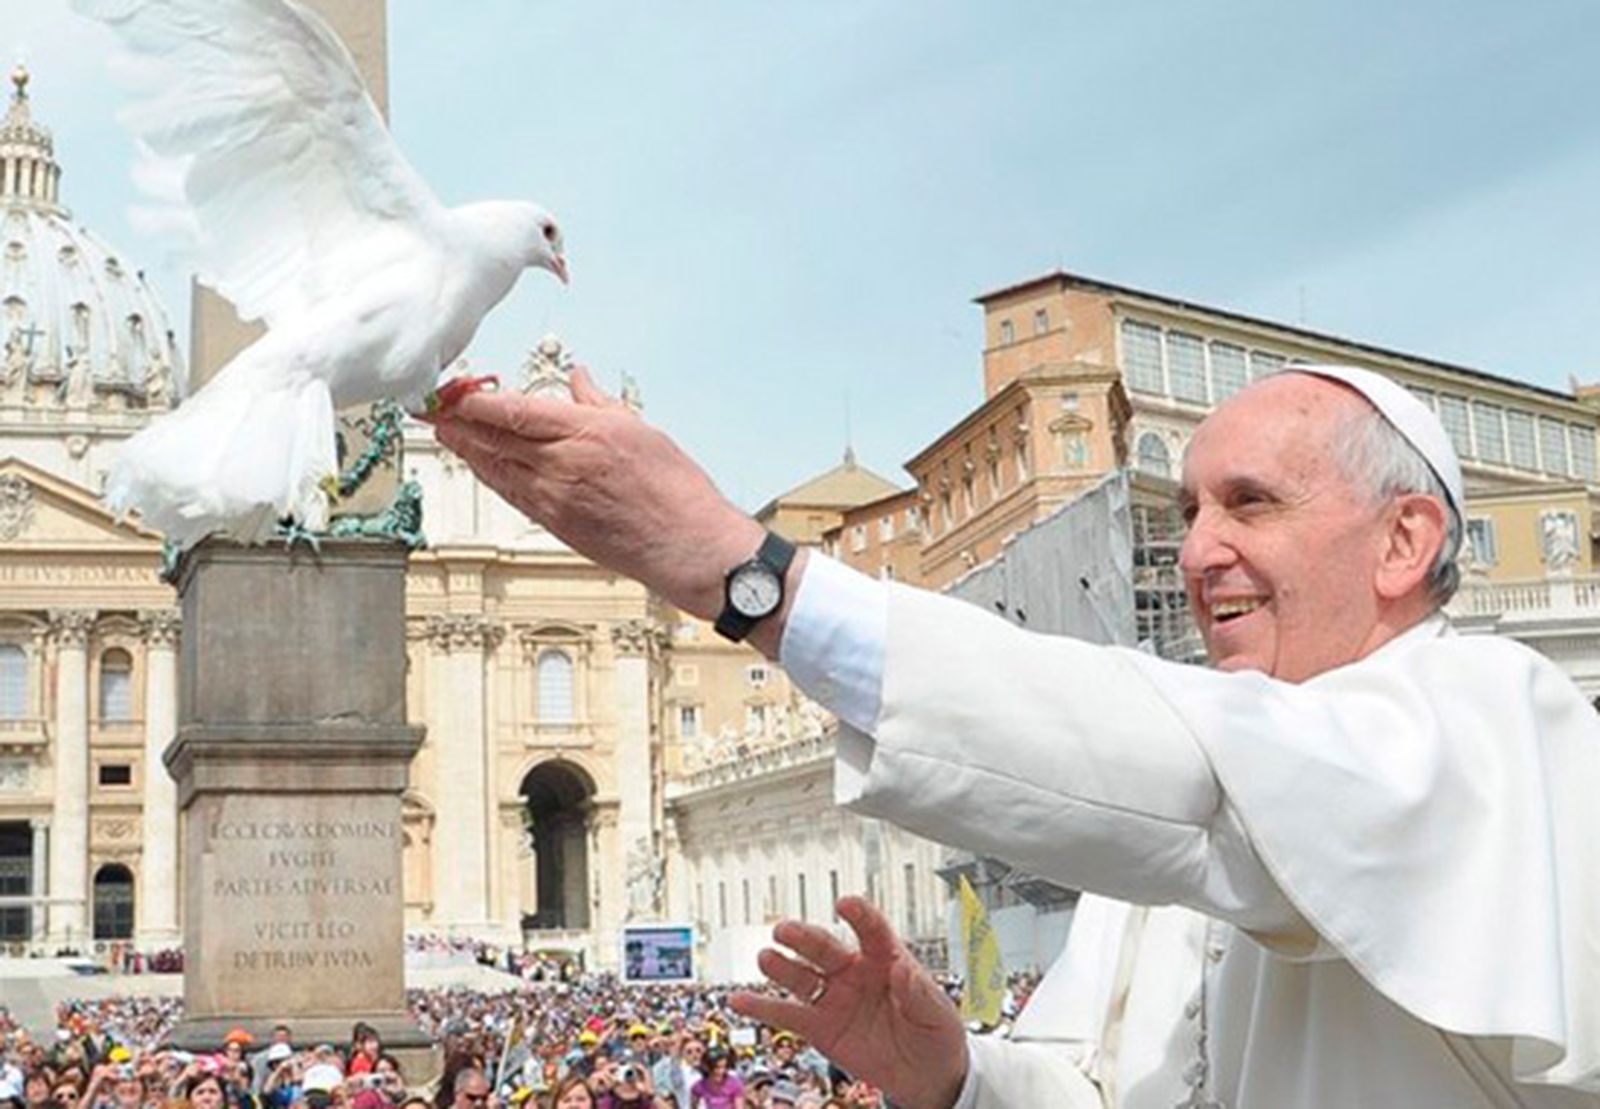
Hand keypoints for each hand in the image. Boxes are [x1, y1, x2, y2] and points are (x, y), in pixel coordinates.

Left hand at [430, 369, 766, 625]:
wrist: (689, 547)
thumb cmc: (676, 491)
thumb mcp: (640, 429)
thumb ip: (598, 402)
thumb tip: (578, 378)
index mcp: (584, 434)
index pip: (511, 411)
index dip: (471, 400)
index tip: (449, 388)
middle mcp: (561, 466)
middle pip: (491, 439)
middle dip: (454, 421)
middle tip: (429, 406)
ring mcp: (553, 499)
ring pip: (493, 468)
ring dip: (463, 448)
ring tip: (442, 430)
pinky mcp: (554, 524)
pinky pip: (509, 493)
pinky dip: (488, 474)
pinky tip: (477, 464)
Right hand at [730, 897, 965, 1108]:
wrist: (926, 1075)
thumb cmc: (935, 1033)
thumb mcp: (937, 1014)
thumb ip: (919, 993)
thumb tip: (903, 969)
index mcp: (886, 959)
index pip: (872, 930)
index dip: (860, 916)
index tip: (845, 904)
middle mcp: (854, 972)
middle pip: (825, 949)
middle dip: (806, 939)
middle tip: (786, 930)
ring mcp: (834, 998)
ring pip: (802, 977)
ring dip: (782, 966)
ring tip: (765, 957)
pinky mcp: (820, 1028)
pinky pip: (788, 1016)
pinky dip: (762, 1008)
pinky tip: (739, 1000)